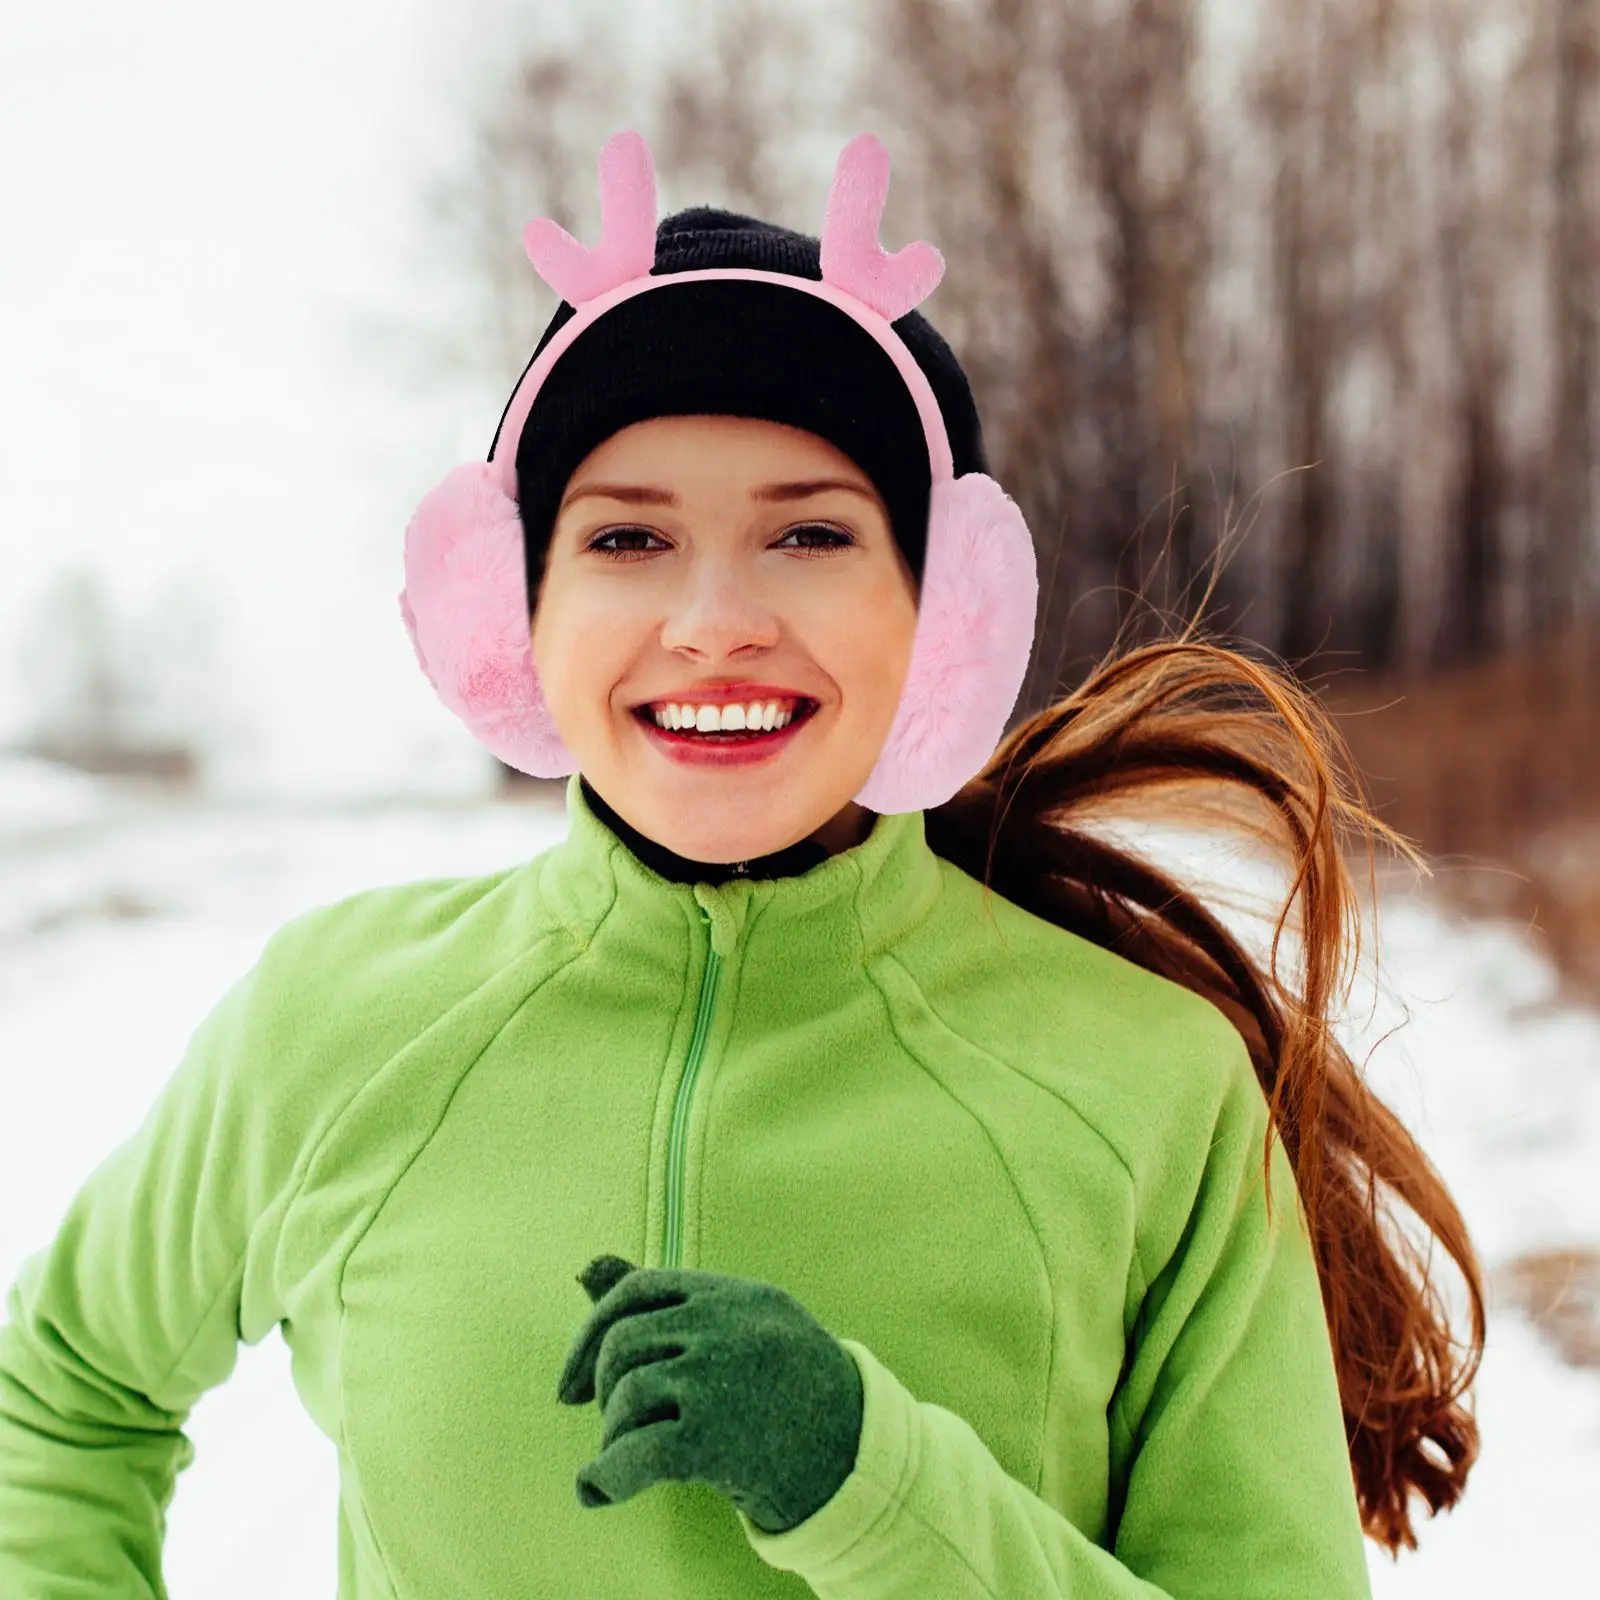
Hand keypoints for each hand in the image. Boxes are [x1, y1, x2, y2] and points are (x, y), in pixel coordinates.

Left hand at [556, 1254, 863, 1534]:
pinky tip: (596, 1491)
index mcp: (735, 1295)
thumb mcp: (744, 1326)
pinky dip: (605, 1476)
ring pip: (626, 1395)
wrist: (861, 1459)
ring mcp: (720, 1379)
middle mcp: (726, 1327)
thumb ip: (668, 1302)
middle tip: (612, 1425)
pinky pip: (633, 1454)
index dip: (591, 1332)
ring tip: (629, 1457)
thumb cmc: (792, 1389)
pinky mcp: (715, 1439)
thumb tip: (583, 1269)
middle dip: (601, 1388)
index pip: (637, 1288)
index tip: (571, 1384)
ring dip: (612, 1435)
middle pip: (623, 1343)